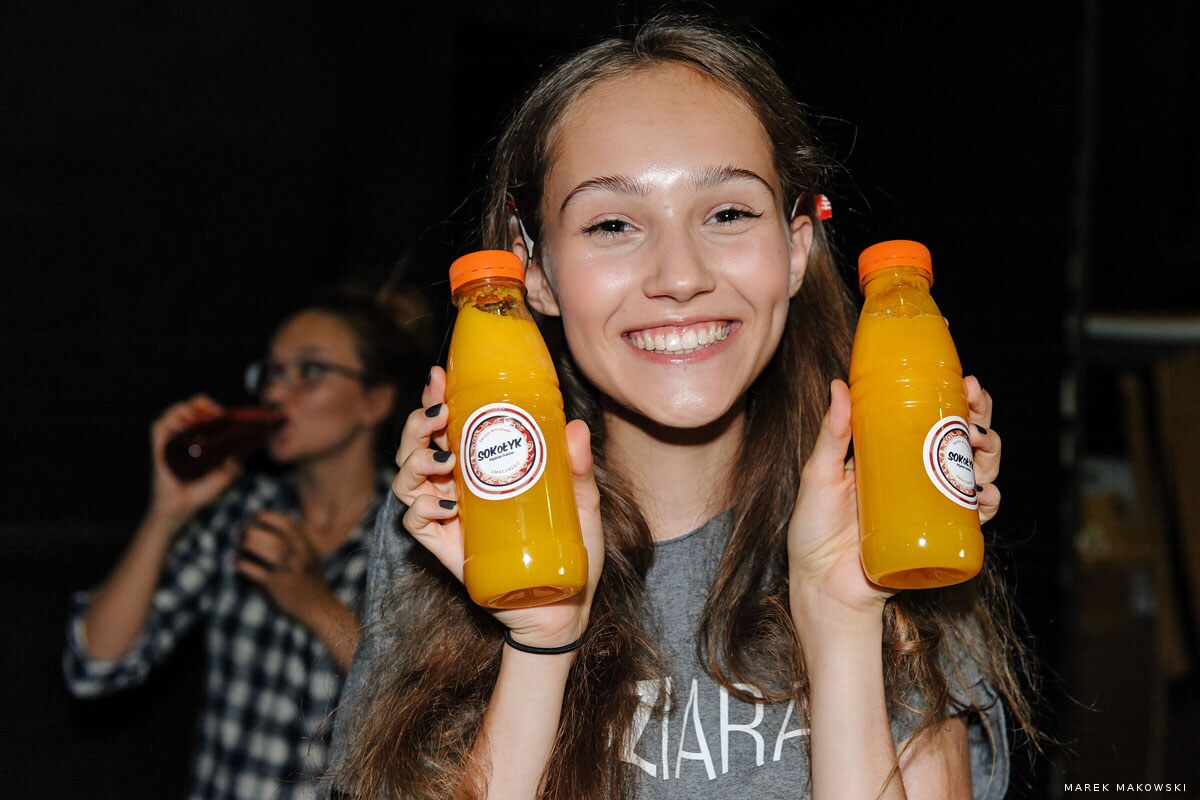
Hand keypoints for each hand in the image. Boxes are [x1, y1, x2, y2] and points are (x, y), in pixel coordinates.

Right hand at [148, 395, 240, 525]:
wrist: (182, 508)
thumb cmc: (201, 492)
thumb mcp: (224, 477)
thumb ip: (234, 466)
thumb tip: (238, 456)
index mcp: (198, 439)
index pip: (203, 413)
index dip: (212, 407)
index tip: (224, 412)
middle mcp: (183, 437)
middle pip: (188, 408)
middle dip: (201, 403)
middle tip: (215, 411)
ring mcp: (170, 442)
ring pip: (173, 413)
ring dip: (186, 409)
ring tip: (200, 417)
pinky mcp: (159, 449)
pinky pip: (159, 427)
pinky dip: (170, 420)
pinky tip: (184, 424)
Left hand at [236, 510, 334, 624]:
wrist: (320, 608)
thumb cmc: (312, 582)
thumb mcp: (311, 557)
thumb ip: (298, 540)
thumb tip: (282, 517)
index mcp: (307, 548)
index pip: (289, 526)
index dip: (270, 517)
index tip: (255, 514)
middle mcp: (300, 558)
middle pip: (277, 537)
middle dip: (257, 531)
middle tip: (243, 531)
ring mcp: (290, 572)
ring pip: (269, 552)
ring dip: (251, 545)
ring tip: (241, 543)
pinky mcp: (279, 587)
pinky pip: (260, 574)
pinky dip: (246, 567)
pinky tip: (238, 563)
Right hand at [391, 366, 604, 648]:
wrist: (564, 608)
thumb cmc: (571, 551)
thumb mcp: (582, 504)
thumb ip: (578, 470)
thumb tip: (577, 428)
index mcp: (483, 468)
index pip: (449, 426)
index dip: (436, 398)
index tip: (439, 376)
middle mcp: (458, 488)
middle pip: (417, 446)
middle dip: (419, 423)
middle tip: (440, 414)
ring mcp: (448, 518)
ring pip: (407, 479)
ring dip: (415, 460)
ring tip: (444, 459)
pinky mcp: (445, 549)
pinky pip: (415, 522)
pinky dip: (420, 508)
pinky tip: (444, 505)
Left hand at [787, 377, 1004, 625]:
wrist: (822, 585)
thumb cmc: (813, 530)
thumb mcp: (819, 475)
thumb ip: (831, 433)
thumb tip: (839, 384)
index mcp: (890, 454)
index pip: (932, 417)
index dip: (957, 398)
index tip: (967, 383)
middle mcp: (916, 476)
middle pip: (962, 440)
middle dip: (981, 421)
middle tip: (975, 411)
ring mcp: (930, 505)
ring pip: (976, 472)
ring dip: (990, 455)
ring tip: (979, 446)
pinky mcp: (938, 535)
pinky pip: (975, 517)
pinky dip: (988, 503)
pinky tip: (984, 494)